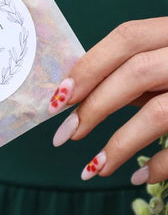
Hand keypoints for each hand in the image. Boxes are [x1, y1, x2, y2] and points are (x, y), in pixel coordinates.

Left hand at [49, 17, 167, 184]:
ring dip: (119, 144)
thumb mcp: (165, 59)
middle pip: (136, 73)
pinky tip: (138, 176)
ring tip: (92, 168)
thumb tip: (78, 91)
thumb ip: (133, 70)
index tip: (57, 98)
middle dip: (94, 107)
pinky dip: (162, 164)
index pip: (126, 38)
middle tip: (64, 135)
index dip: (88, 67)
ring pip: (159, 111)